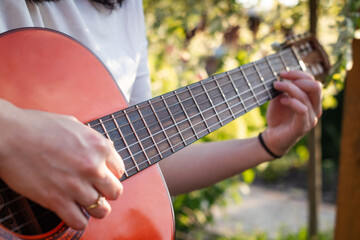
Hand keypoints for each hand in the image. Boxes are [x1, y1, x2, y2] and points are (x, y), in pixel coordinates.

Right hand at [0, 100, 124, 229]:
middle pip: (115, 192)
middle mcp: (93, 167)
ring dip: (96, 209)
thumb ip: (94, 140)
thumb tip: (105, 149)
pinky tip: (74, 213)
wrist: (10, 135)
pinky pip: (79, 222)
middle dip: (107, 193)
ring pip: (101, 210)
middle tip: (97, 191)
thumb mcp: (76, 125)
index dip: (111, 174)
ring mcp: (76, 185)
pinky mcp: (56, 200)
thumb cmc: (39, 126)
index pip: (120, 170)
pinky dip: (79, 221)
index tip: (103, 176)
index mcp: (100, 146)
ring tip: (87, 205)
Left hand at [262, 70, 322, 156]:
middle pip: (315, 86)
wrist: (272, 138)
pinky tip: (282, 100)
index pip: (312, 81)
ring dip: (289, 88)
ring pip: (306, 96)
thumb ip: (284, 89)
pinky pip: (302, 110)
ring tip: (276, 87)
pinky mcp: (302, 127)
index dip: (298, 74)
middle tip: (280, 79)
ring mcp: (310, 119)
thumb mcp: (280, 99)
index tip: (282, 73)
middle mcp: (315, 109)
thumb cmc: (277, 118)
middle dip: (297, 79)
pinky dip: (291, 102)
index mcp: (312, 101)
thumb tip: (283, 75)